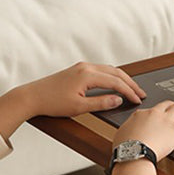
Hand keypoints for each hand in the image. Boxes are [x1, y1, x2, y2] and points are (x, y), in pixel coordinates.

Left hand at [0, 62, 144, 141]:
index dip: (129, 92)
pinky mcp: (78, 70)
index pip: (116, 82)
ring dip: (122, 79)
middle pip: (116, 72)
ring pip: (109, 70)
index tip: (137, 100)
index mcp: (87, 75)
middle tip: (141, 94)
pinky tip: (116, 84)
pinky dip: (112, 77)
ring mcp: (81, 67)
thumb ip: (101, 103)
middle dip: (130, 83)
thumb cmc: (52, 102)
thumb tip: (118, 100)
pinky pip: (101, 70)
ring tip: (132, 89)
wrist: (32, 96)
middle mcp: (85, 68)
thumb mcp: (79, 107)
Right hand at [113, 101, 173, 160]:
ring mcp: (166, 120)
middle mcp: (154, 114)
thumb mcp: (121, 135)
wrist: (134, 153)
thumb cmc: (125, 148)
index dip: (156, 112)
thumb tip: (128, 133)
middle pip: (166, 105)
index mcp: (140, 115)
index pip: (150, 110)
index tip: (158, 114)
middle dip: (173, 104)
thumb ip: (128, 131)